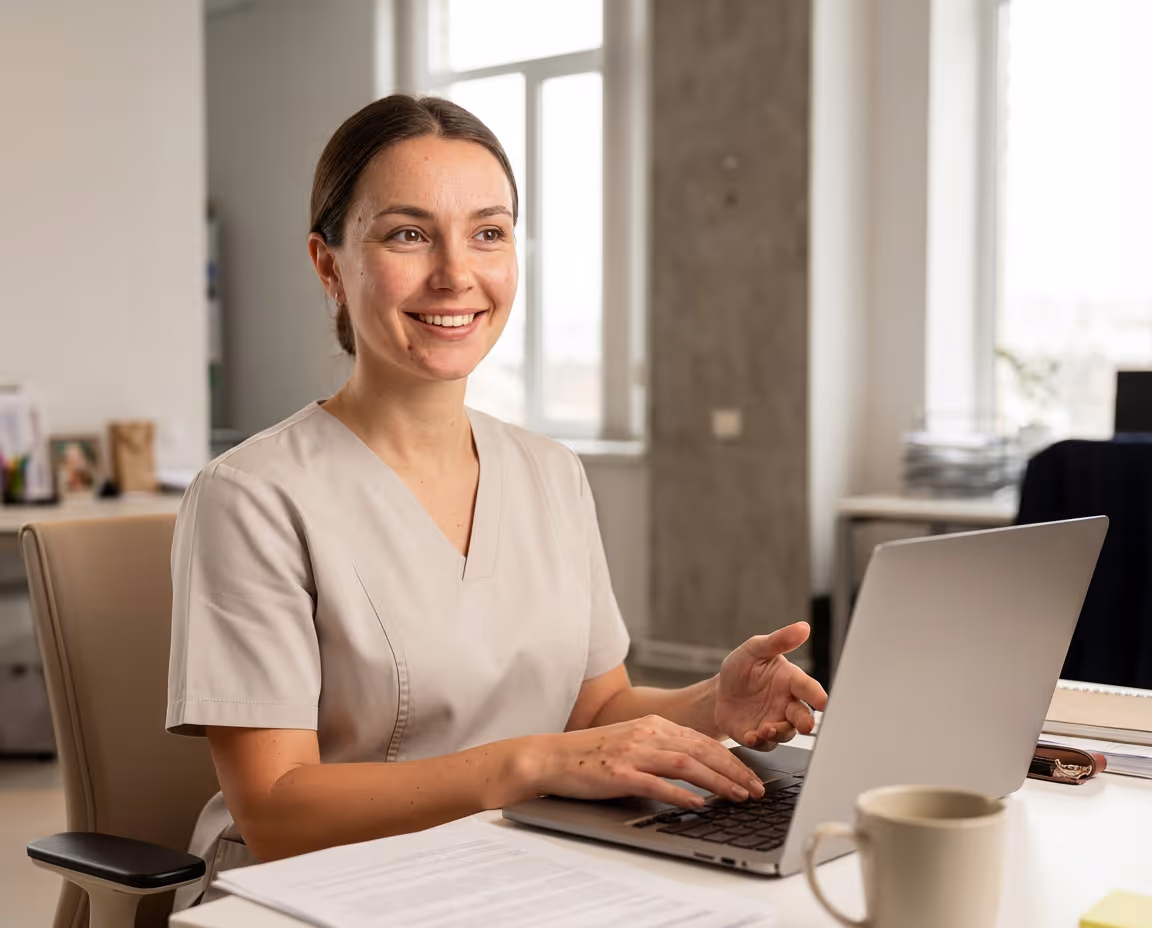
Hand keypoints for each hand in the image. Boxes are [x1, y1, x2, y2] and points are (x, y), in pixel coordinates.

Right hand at [532, 715, 766, 808]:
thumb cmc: (591, 754)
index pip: (703, 740)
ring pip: (687, 764)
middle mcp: (647, 734)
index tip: (751, 776)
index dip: (732, 759)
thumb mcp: (632, 742)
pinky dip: (682, 794)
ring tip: (739, 797)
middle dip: (735, 770)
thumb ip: (661, 749)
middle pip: (702, 750)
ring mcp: (634, 753)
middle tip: (756, 790)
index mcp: (653, 725)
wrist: (551, 756)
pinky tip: (699, 805)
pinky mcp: (620, 773)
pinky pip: (658, 784)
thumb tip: (697, 769)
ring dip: (718, 781)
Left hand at [714, 622, 828, 747]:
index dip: (817, 695)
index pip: (808, 688)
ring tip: (765, 729)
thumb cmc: (741, 668)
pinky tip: (751, 736)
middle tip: (805, 725)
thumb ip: (778, 641)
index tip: (823, 701)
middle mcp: (787, 704)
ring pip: (786, 733)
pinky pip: (765, 745)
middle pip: (803, 716)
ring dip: (779, 733)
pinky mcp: (759, 737)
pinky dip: (760, 742)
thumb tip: (803, 627)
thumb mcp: (754, 649)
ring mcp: (775, 722)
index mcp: (790, 681)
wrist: (719, 692)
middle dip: (806, 721)